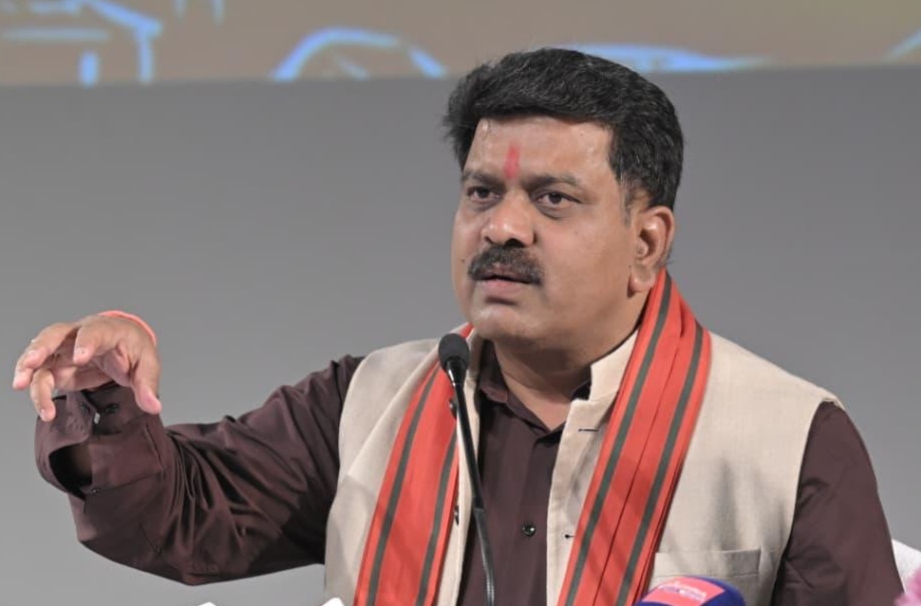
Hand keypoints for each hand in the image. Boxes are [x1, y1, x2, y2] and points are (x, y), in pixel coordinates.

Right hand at [12, 315, 161, 421]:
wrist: (123, 345)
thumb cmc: (133, 349)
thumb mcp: (147, 364)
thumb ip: (148, 385)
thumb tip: (154, 406)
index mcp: (106, 329)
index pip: (94, 331)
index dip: (86, 342)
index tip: (80, 358)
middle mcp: (79, 335)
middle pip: (55, 334)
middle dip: (41, 347)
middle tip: (32, 362)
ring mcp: (64, 350)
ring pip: (40, 354)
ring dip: (28, 368)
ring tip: (21, 385)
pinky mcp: (56, 366)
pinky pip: (40, 376)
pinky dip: (37, 391)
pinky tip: (44, 409)